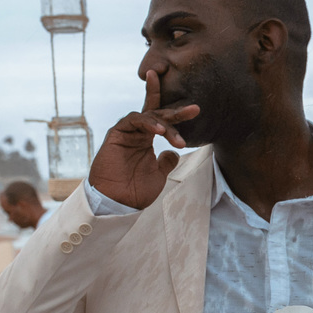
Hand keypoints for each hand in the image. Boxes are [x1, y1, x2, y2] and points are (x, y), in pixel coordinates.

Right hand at [87, 71, 199, 208]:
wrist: (118, 202)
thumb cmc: (135, 191)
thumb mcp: (159, 174)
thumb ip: (167, 162)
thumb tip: (174, 153)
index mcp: (147, 140)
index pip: (162, 120)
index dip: (177, 113)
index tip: (196, 111)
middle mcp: (138, 133)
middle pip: (158, 114)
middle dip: (177, 111)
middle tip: (194, 110)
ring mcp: (127, 132)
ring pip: (148, 116)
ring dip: (164, 123)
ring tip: (177, 140)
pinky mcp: (116, 133)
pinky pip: (133, 120)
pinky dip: (147, 122)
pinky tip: (159, 131)